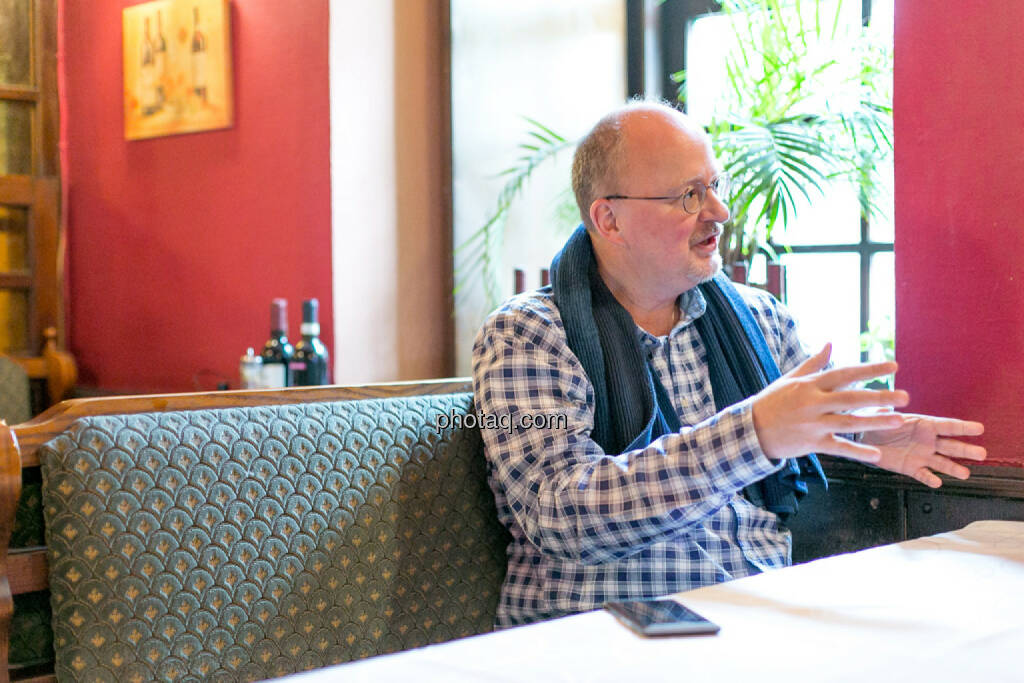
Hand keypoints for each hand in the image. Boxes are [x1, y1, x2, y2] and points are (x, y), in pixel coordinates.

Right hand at [751, 344, 908, 461]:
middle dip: (880, 396)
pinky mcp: (812, 443)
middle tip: (906, 396)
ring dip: (875, 422)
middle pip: (852, 398)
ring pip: (849, 423)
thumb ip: (813, 363)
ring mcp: (813, 424)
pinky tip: (877, 455)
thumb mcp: (789, 379)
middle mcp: (814, 403)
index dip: (870, 369)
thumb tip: (829, 344)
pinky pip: (839, 448)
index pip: (845, 373)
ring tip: (899, 420)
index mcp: (810, 384)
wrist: (750, 430)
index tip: (894, 366)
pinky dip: (858, 452)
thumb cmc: (771, 401)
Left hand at [861, 414, 985, 487]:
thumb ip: (889, 413)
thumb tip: (893, 407)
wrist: (864, 438)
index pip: (947, 426)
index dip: (963, 427)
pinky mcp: (911, 467)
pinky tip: (937, 482)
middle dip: (966, 450)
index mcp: (924, 424)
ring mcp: (921, 455)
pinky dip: (929, 479)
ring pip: (941, 463)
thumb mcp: (882, 413)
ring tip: (965, 474)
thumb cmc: (878, 421)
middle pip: (950, 446)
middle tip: (982, 454)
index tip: (979, 429)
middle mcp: (927, 441)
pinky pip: (923, 474)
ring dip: (953, 468)